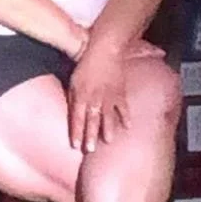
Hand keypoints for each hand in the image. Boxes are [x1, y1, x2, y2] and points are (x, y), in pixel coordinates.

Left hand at [67, 39, 129, 153]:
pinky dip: (125, 117)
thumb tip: (73, 113)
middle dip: (90, 135)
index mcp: (80, 94)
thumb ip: (73, 98)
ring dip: (107, 129)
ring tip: (108, 141)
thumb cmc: (85, 65)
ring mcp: (108, 95)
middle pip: (91, 119)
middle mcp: (94, 97)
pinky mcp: (120, 91)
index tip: (75, 145)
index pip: (76, 117)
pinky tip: (127, 127)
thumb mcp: (73, 81)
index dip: (76, 131)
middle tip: (89, 150)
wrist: (104, 51)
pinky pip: (123, 107)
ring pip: (107, 115)